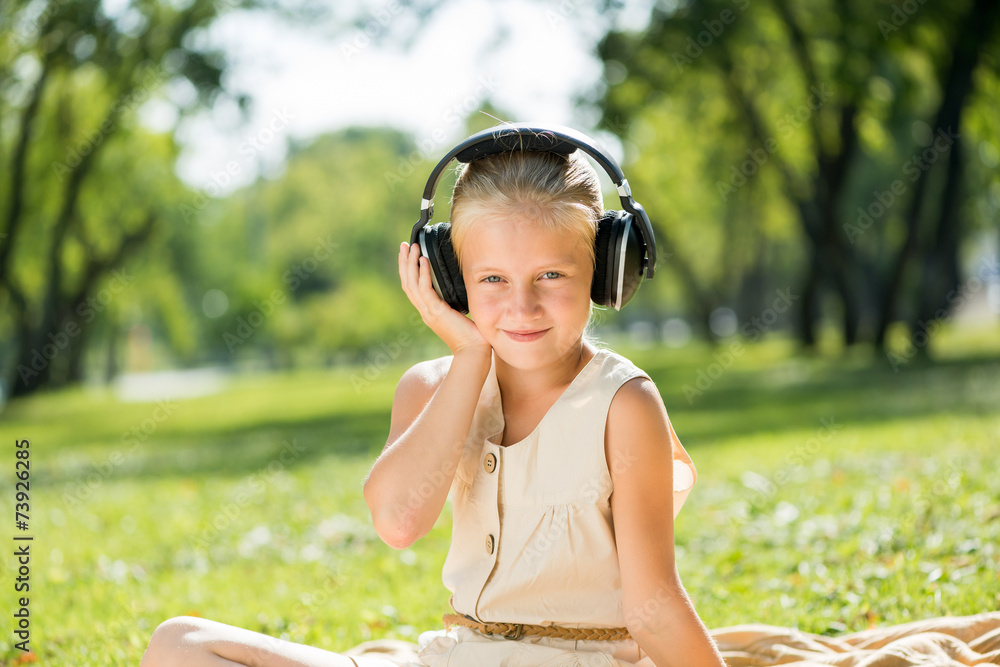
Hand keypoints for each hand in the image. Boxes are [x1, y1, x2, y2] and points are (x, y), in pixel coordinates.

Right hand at [398, 242, 491, 357]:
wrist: (474, 352)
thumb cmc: (473, 336)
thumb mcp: (462, 313)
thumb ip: (457, 300)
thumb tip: (463, 283)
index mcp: (429, 312)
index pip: (413, 288)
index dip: (409, 271)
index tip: (409, 254)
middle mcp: (425, 311)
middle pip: (407, 283)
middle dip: (405, 263)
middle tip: (404, 246)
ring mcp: (428, 312)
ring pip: (412, 284)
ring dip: (411, 264)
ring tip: (413, 247)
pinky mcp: (436, 312)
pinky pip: (425, 289)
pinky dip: (423, 274)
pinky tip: (424, 261)